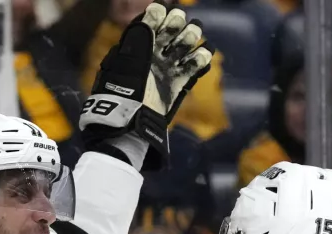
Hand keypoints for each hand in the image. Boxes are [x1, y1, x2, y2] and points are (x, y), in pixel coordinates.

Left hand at [80, 2, 212, 170]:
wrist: (130, 123)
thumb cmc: (125, 90)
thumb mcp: (129, 58)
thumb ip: (142, 35)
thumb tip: (155, 11)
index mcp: (135, 50)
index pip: (150, 26)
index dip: (160, 15)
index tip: (168, 8)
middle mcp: (149, 59)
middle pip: (168, 35)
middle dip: (177, 25)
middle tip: (183, 20)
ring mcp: (163, 73)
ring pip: (181, 50)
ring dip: (190, 39)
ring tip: (196, 33)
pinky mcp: (174, 87)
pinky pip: (189, 70)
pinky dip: (199, 60)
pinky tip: (205, 52)